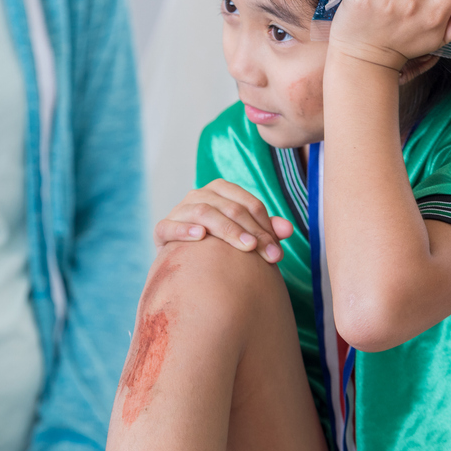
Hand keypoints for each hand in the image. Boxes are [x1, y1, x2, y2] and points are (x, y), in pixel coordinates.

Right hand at [154, 179, 293, 262]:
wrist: (184, 259)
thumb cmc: (219, 244)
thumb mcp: (243, 235)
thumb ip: (265, 231)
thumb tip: (288, 229)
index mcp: (221, 191)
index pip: (248, 203)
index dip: (266, 225)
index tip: (278, 251)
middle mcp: (199, 195)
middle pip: (230, 207)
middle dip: (253, 231)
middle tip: (270, 255)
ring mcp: (179, 211)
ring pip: (203, 211)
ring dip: (227, 229)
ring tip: (246, 247)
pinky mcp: (162, 229)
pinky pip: (169, 226)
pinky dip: (184, 229)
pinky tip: (200, 237)